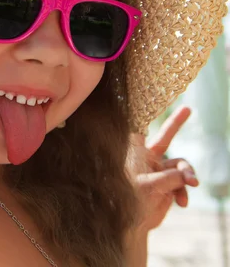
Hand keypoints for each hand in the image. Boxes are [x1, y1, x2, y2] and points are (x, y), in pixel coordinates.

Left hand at [129, 106, 198, 230]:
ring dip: (188, 175)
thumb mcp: (148, 187)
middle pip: (165, 136)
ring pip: (181, 165)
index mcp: (135, 155)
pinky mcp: (169, 183)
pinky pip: (184, 182)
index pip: (138, 131)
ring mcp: (160, 170)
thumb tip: (187, 175)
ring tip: (191, 185)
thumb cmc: (128, 202)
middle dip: (176, 123)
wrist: (134, 222)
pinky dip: (184, 191)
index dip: (142, 116)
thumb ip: (169, 177)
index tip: (146, 98)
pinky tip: (182, 202)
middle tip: (188, 108)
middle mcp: (148, 159)